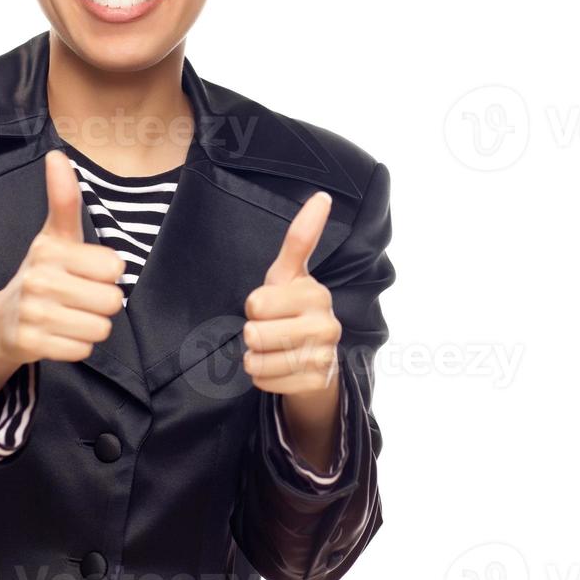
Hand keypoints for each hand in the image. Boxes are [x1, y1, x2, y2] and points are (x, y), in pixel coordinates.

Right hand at [0, 149, 124, 370]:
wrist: (2, 321)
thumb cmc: (42, 273)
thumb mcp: (54, 235)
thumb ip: (64, 199)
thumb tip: (57, 154)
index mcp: (50, 249)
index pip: (114, 267)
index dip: (108, 273)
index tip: (88, 271)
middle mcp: (39, 278)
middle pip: (112, 300)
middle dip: (103, 303)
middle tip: (80, 298)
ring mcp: (33, 313)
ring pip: (101, 328)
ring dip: (92, 326)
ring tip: (70, 315)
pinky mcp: (32, 343)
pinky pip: (83, 350)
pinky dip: (77, 345)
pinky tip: (60, 334)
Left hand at [241, 191, 341, 398]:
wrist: (315, 361)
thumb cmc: (292, 310)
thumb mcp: (289, 275)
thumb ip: (301, 238)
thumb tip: (323, 195)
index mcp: (316, 293)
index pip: (256, 303)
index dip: (254, 306)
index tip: (269, 306)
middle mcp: (326, 324)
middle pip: (254, 333)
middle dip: (252, 334)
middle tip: (271, 330)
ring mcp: (324, 356)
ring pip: (257, 360)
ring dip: (255, 358)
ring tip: (274, 350)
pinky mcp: (317, 383)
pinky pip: (265, 381)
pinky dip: (263, 377)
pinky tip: (279, 368)